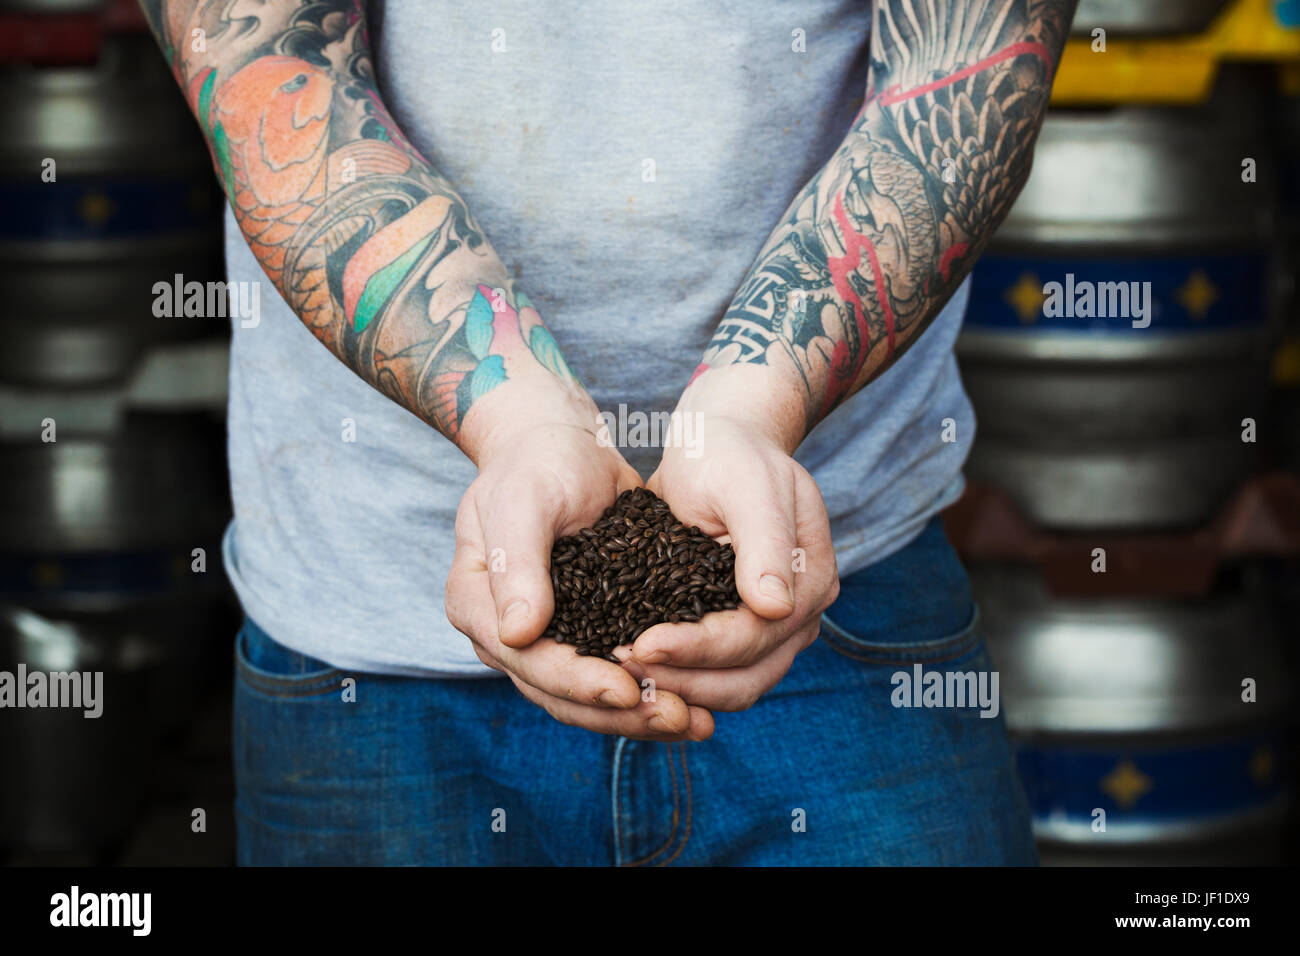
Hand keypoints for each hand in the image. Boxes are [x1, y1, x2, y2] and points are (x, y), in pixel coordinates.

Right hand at [445, 377, 715, 739]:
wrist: (561, 442)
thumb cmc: (537, 461)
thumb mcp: (523, 501)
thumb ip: (517, 564)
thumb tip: (519, 634)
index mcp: (477, 605)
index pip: (526, 659)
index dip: (577, 681)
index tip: (627, 690)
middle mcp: (506, 633)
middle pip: (558, 692)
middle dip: (618, 713)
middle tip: (678, 719)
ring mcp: (545, 638)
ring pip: (589, 696)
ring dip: (640, 714)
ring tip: (696, 723)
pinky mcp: (584, 632)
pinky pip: (614, 674)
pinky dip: (653, 689)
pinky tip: (696, 704)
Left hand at [621, 375, 838, 710]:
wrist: (716, 448)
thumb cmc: (728, 455)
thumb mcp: (745, 484)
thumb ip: (764, 542)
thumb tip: (776, 608)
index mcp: (810, 579)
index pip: (755, 635)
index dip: (700, 648)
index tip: (642, 644)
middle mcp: (798, 615)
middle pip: (747, 676)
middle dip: (684, 680)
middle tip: (622, 666)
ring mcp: (772, 631)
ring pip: (732, 688)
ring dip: (679, 690)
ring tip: (623, 673)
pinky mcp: (739, 635)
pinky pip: (714, 677)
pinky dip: (677, 680)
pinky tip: (635, 670)